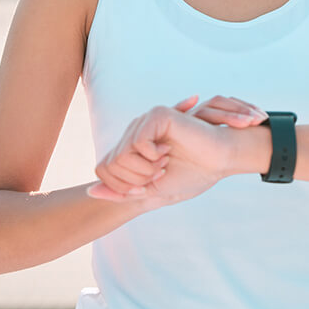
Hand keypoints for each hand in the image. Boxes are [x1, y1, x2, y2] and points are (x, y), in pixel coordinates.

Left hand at [88, 95, 266, 203]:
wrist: (219, 162)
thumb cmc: (190, 175)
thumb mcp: (151, 191)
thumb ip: (122, 192)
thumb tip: (90, 192)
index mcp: (131, 149)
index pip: (103, 170)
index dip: (123, 186)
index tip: (149, 183)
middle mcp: (133, 132)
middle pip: (110, 165)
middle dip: (135, 180)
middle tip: (159, 173)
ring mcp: (144, 122)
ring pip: (121, 155)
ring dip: (145, 169)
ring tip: (164, 163)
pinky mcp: (157, 115)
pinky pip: (137, 141)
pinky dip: (151, 155)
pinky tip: (167, 152)